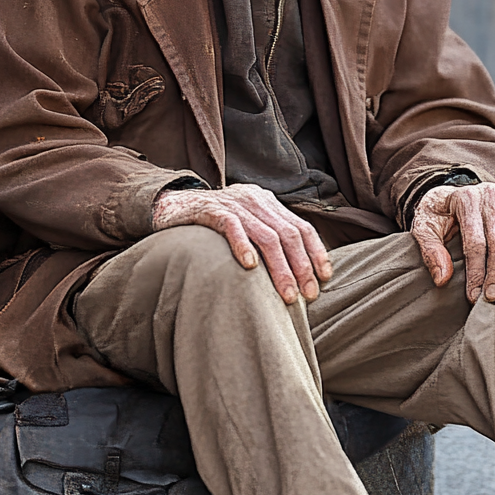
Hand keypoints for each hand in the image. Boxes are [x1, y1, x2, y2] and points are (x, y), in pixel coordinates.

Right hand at [152, 184, 331, 304]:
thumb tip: (297, 275)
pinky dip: (243, 245)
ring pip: (265, 235)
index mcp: (267, 202)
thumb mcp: (246, 226)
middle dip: (301, 266)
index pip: (301, 227)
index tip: (324, 278)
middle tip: (307, 295)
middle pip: (287, 234)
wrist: (171, 206)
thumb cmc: (212, 226)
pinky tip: (250, 266)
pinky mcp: (210, 209)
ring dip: (279, 267)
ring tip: (286, 294)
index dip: (315, 252)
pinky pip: (231, 226)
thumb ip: (267, 239)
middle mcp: (254, 199)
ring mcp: (233, 202)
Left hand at [411, 182, 494, 303]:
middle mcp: (487, 197)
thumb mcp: (424, 226)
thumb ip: (430, 250)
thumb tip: (443, 279)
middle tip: (491, 298)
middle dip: (494, 272)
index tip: (473, 296)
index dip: (475, 270)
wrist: (448, 195)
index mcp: (464, 200)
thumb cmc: (437, 215)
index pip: (473, 240)